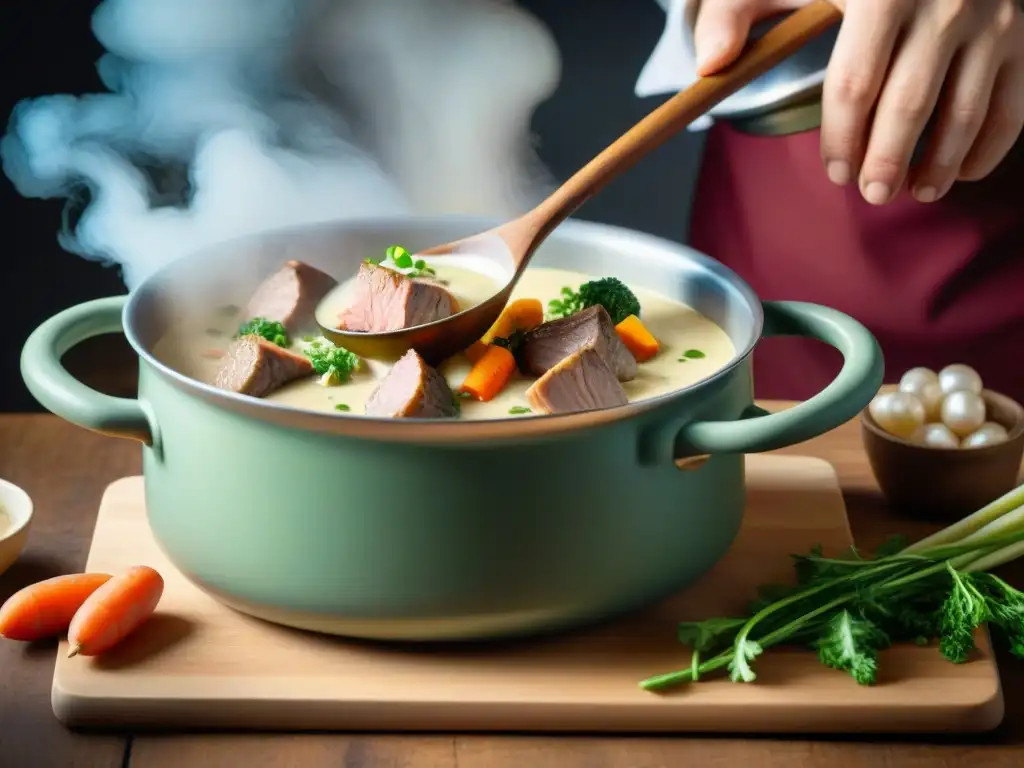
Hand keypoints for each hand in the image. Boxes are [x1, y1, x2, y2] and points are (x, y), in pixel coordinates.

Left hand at [693, 0, 1023, 204]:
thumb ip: (735, 11)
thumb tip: (707, 65)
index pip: (854, 84)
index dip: (841, 138)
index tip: (834, 172)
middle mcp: (942, 1)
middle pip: (909, 105)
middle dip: (886, 161)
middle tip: (871, 193)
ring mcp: (991, 17)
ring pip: (966, 110)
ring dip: (939, 163)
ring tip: (914, 191)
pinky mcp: (1021, 33)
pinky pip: (1012, 102)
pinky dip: (989, 146)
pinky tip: (960, 172)